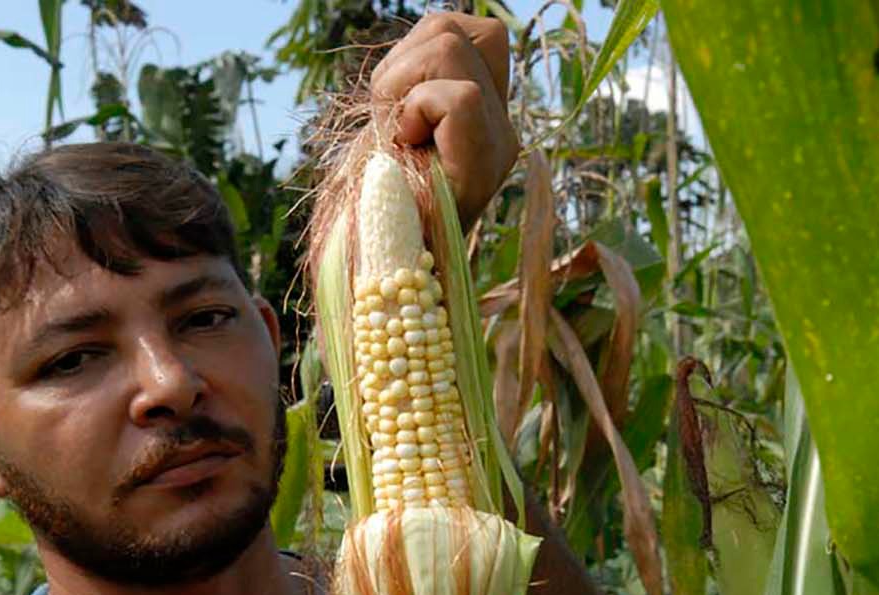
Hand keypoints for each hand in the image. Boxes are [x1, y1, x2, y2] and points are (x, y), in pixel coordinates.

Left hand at [372, 13, 519, 225]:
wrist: (379, 279)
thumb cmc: (375, 214)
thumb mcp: (390, 134)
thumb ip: (413, 87)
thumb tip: (427, 35)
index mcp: (485, 118)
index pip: (477, 33)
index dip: (422, 49)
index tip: (399, 106)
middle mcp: (503, 130)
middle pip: (462, 29)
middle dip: (407, 60)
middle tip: (393, 121)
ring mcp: (500, 146)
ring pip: (451, 46)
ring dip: (401, 83)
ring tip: (397, 135)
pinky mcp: (488, 168)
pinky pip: (456, 96)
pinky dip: (415, 110)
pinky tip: (406, 148)